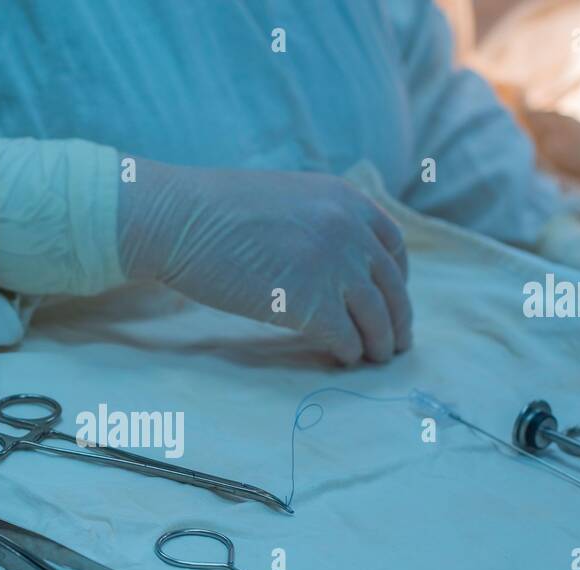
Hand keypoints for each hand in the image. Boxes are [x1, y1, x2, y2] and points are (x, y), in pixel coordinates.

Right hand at [117, 158, 412, 362]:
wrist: (181, 219)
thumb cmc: (215, 212)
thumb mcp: (286, 200)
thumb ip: (317, 223)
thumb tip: (329, 260)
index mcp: (346, 201)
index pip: (392, 246)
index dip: (397, 279)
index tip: (391, 298)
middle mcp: (350, 231)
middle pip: (391, 286)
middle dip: (398, 319)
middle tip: (395, 342)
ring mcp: (334, 267)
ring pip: (376, 317)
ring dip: (379, 343)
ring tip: (374, 359)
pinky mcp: (312, 303)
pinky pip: (346, 337)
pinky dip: (349, 352)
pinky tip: (342, 359)